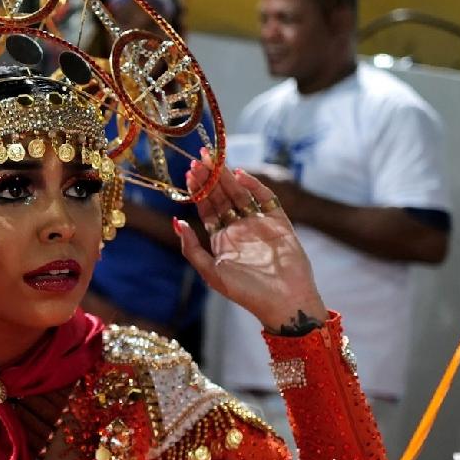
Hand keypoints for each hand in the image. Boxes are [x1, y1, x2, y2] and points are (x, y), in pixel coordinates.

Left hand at [173, 156, 328, 333]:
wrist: (284, 303)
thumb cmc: (246, 292)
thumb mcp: (211, 272)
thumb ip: (192, 249)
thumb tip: (175, 222)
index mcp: (221, 239)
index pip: (207, 208)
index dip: (199, 190)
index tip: (190, 171)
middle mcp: (239, 228)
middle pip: (222, 196)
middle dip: (212, 177)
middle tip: (201, 157)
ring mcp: (260, 224)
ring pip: (242, 194)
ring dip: (229, 178)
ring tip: (216, 161)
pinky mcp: (280, 222)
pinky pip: (266, 199)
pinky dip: (255, 187)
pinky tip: (242, 175)